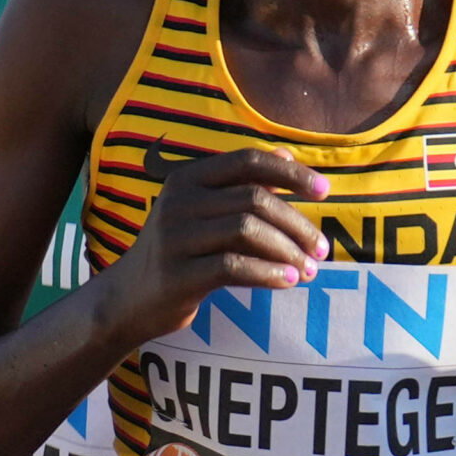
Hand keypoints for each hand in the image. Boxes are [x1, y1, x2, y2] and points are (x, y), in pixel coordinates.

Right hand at [100, 148, 328, 343]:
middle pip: (255, 199)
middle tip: (321, 249)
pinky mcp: (176, 274)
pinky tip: (288, 281)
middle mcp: (176, 201)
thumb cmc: (182, 250)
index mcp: (187, 178)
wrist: (129, 299)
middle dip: (298, 223)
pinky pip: (234, 267)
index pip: (248, 160)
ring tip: (309, 269)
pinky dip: (268, 273)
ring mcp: (173, 237)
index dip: (291, 172)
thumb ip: (244, 185)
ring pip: (248, 230)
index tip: (325, 191)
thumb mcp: (206, 212)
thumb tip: (289, 156)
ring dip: (288, 251)